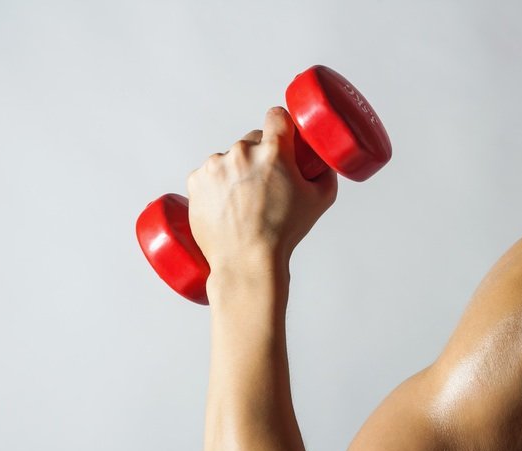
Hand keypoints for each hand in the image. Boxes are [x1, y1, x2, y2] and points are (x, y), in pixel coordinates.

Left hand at [185, 107, 338, 277]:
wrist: (246, 262)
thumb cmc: (281, 234)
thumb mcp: (319, 202)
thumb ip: (325, 175)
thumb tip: (322, 164)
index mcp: (273, 152)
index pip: (276, 116)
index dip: (281, 127)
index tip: (281, 137)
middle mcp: (241, 152)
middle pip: (252, 140)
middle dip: (260, 157)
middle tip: (265, 185)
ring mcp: (215, 166)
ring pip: (229, 159)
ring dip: (236, 173)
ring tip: (244, 203)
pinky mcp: (196, 181)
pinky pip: (208, 174)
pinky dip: (216, 186)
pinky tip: (227, 206)